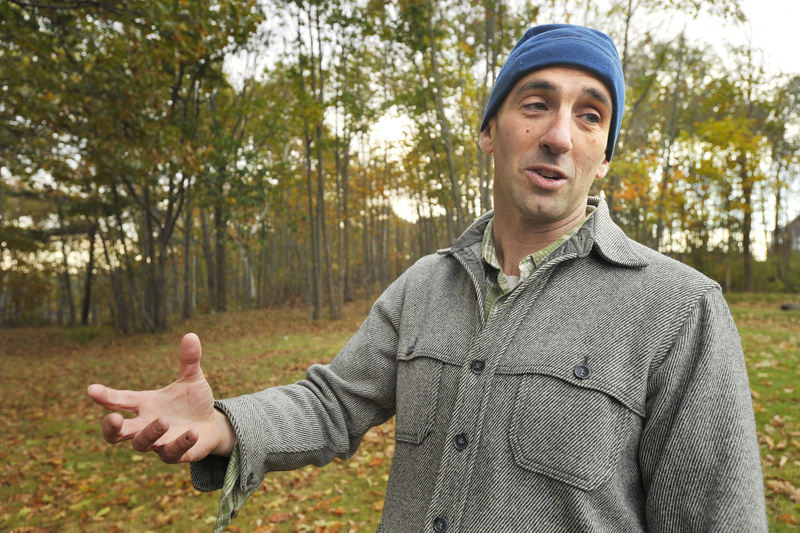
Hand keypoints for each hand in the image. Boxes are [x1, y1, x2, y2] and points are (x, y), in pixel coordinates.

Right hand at [87, 333, 234, 463]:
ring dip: (150, 433)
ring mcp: (158, 442)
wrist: (211, 425)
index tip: (91, 389)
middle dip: (112, 428)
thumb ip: (189, 360)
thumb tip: (191, 335)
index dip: (105, 396)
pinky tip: (192, 433)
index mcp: (145, 404)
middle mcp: (146, 424)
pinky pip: (172, 453)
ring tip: (163, 420)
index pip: (119, 400)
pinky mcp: (176, 454)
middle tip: (113, 419)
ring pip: (141, 444)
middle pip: (117, 433)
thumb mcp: (193, 379)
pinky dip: (180, 443)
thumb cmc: (194, 402)